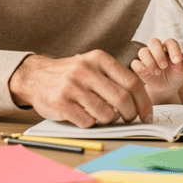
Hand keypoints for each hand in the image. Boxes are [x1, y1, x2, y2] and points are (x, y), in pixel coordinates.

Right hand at [8, 51, 152, 127]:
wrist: (35, 76)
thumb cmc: (71, 74)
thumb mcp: (92, 65)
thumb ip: (113, 78)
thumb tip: (140, 101)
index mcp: (99, 59)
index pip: (132, 82)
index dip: (144, 101)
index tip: (147, 114)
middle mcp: (86, 70)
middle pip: (122, 98)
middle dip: (131, 114)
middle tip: (130, 119)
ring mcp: (72, 87)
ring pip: (106, 113)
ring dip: (109, 119)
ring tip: (103, 115)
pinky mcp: (60, 103)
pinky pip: (87, 121)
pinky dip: (91, 123)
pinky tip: (85, 115)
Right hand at [130, 38, 182, 102]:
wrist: (167, 88)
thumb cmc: (175, 76)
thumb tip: (178, 61)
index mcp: (169, 48)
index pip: (170, 42)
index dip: (174, 49)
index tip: (177, 60)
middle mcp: (156, 49)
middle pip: (154, 42)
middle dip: (159, 54)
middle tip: (164, 66)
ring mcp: (146, 57)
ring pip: (143, 51)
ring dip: (150, 62)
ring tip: (158, 72)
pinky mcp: (139, 66)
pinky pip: (135, 63)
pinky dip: (140, 67)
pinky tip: (147, 73)